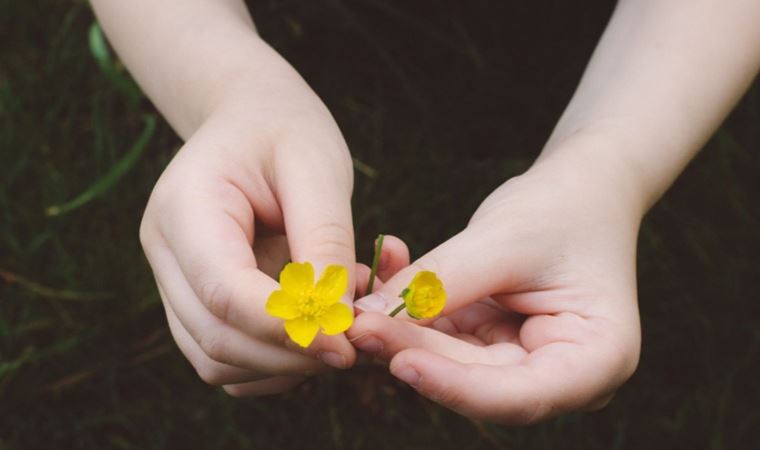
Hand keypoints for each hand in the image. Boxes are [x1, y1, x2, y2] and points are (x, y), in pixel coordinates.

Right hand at [139, 45, 358, 395]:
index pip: (224, 292)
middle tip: (355, 343)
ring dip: (284, 364)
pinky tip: (314, 330)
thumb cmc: (286, 132)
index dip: (285, 328)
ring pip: (217, 360)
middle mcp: (164, 251)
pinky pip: (227, 358)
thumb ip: (325, 242)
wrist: (252, 119)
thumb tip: (336, 321)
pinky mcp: (194, 302)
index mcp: (185, 207)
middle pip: (215, 338)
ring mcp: (173, 281)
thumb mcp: (317, 169)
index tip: (344, 342)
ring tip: (339, 327)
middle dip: (290, 355)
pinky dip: (273, 362)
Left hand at [350, 147, 642, 423]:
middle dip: (412, 349)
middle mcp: (561, 374)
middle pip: (475, 379)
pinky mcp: (492, 342)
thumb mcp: (504, 240)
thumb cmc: (561, 208)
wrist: (578, 188)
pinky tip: (381, 275)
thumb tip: (368, 317)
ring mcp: (523, 360)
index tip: (400, 361)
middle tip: (356, 322)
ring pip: (449, 360)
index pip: (519, 396)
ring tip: (359, 300)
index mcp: (596, 359)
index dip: (455, 386)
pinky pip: (443, 335)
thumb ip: (442, 282)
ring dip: (402, 329)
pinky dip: (412, 309)